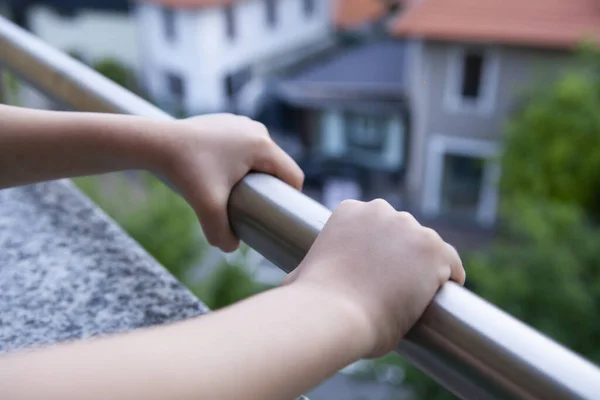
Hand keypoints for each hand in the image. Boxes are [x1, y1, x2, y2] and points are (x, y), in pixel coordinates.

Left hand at [158, 114, 303, 251]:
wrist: (157, 143)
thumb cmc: (185, 172)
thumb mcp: (207, 207)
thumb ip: (221, 233)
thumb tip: (231, 248)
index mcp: (262, 146)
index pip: (293, 176)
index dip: (289, 198)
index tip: (274, 214)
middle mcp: (257, 130)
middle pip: (278, 167)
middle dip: (270, 188)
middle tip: (252, 207)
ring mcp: (242, 123)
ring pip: (262, 156)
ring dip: (256, 175)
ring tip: (238, 192)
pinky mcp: (228, 122)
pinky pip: (246, 146)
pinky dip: (242, 162)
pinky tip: (226, 174)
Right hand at [283, 199, 464, 357]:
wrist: (332, 314)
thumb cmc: (313, 302)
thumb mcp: (303, 275)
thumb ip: (305, 271)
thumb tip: (291, 286)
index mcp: (348, 211)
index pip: (375, 224)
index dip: (379, 248)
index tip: (379, 269)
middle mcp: (380, 210)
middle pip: (402, 231)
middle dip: (401, 254)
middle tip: (397, 285)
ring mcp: (409, 228)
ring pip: (426, 245)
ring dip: (424, 266)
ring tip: (419, 293)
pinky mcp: (434, 249)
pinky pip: (451, 262)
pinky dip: (451, 276)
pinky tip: (448, 290)